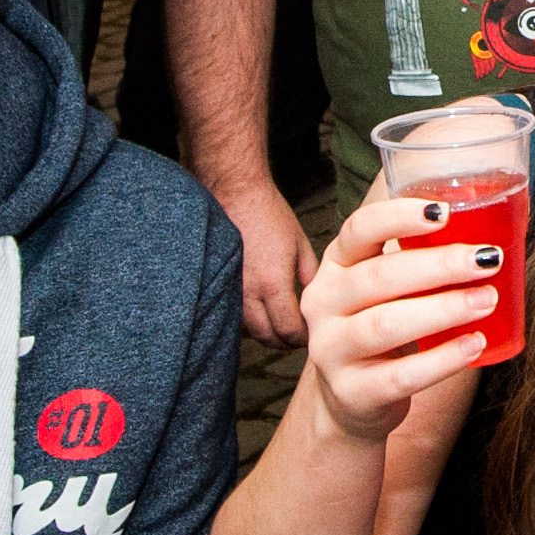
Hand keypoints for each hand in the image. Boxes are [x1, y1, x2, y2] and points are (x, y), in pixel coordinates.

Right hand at [218, 172, 320, 346]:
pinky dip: (246, 322)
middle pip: (267, 338)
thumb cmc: (269, 215)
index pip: (289, 331)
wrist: (234, 192)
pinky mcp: (216, 285)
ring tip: (279, 326)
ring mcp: (229, 291)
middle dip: (284, 341)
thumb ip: (310, 277)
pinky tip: (257, 313)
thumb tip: (318, 303)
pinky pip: (231, 317)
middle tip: (296, 336)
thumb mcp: (300, 244)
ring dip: (264, 333)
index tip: (311, 335)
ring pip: (247, 332)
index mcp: (273, 285)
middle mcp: (248, 294)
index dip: (302, 338)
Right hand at [300, 195, 501, 443]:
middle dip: (440, 265)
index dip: (399, 216)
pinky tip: (475, 344)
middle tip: (488, 259)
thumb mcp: (387, 288)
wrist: (351, 400)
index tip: (445, 212)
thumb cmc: (384, 326)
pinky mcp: (352, 392)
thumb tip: (500, 224)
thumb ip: (421, 258)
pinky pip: (401, 375)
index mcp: (337, 265)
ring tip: (487, 300)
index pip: (360, 229)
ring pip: (386, 324)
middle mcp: (324, 303)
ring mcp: (332, 349)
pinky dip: (443, 360)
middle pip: (381, 277)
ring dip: (444, 309)